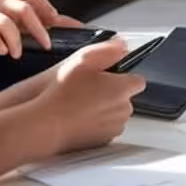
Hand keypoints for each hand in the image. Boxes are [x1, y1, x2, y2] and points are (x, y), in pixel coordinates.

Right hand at [0, 0, 70, 66]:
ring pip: (6, 20)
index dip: (47, 7)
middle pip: (22, 6)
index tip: (62, 24)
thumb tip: (51, 29)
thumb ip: (17, 24)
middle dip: (40, 26)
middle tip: (47, 45)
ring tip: (17, 54)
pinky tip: (0, 52)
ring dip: (17, 40)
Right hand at [32, 38, 145, 153]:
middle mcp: (124, 109)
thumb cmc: (64, 92)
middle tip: (88, 86)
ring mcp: (114, 127)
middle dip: (112, 91)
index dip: (122, 75)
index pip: (137, 79)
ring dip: (104, 107)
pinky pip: (106, 127)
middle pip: (126, 96)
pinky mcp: (103, 140)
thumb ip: (108, 49)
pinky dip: (97, 122)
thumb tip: (122, 45)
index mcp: (123, 88)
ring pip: (116, 112)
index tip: (106, 74)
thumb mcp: (84, 59)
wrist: (47, 124)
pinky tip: (79, 115)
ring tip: (81, 101)